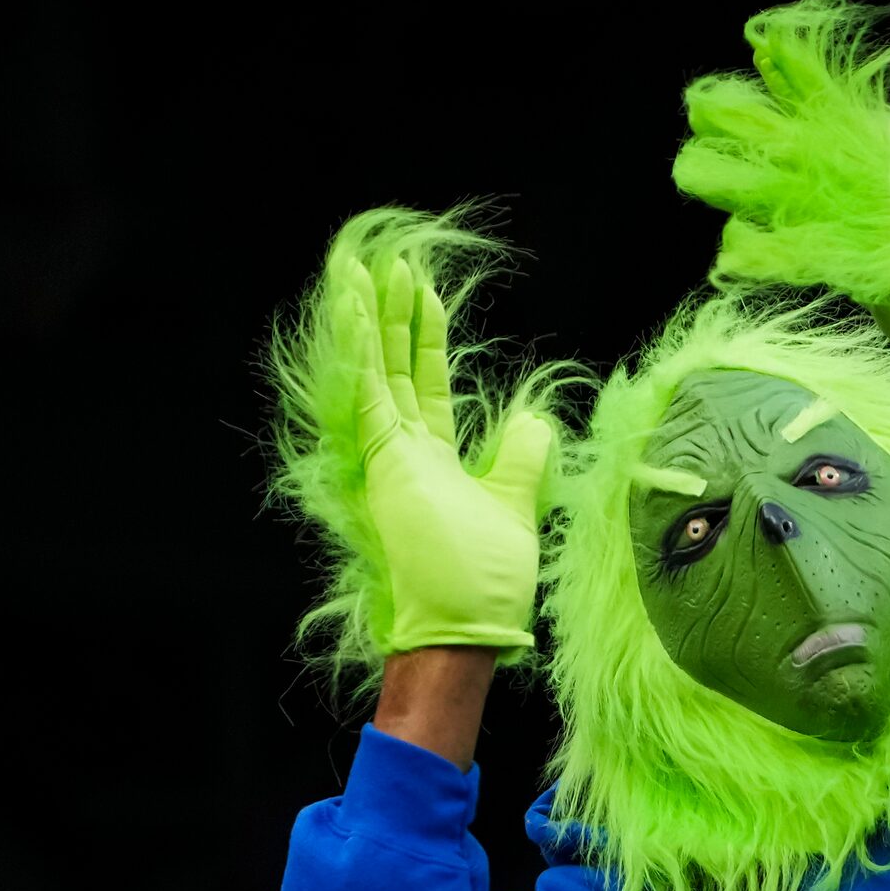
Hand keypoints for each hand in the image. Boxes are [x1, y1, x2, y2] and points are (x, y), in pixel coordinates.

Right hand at [330, 252, 553, 653]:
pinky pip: (370, 393)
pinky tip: (356, 307)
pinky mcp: (385, 462)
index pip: (426, 385)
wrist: (468, 625)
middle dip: (393, 316)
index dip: (426, 338)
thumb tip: (533, 416)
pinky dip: (362, 350)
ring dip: (368, 320)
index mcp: (434, 462)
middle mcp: (406, 454)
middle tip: (388, 265)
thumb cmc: (489, 579)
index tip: (423, 294)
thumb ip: (521, 457)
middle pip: (396, 370)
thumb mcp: (516, 503)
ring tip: (360, 269)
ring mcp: (391, 457)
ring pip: (376, 373)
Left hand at [672, 0, 889, 415]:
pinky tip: (728, 257)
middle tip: (698, 107)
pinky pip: (813, 261)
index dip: (805, 79)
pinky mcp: (885, 279)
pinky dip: (769, 260)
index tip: (761, 48)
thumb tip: (861, 176)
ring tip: (690, 171)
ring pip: (801, 193)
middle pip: (812, 144)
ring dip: (741, 184)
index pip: (850, 114)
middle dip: (753, 124)